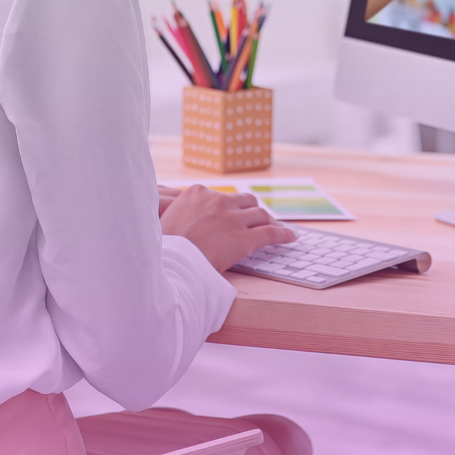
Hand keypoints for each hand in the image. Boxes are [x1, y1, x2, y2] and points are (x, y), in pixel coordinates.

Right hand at [160, 185, 295, 270]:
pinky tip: (290, 237)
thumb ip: (179, 214)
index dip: (230, 206)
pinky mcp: (245, 238)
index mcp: (196, 193)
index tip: (234, 211)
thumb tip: (182, 221)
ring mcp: (232, 218)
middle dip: (252, 210)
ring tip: (275, 227)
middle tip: (258, 219)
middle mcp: (217, 200)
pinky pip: (270, 233)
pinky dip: (283, 234)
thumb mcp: (165, 220)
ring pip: (259, 214)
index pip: (221, 195)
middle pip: (244, 200)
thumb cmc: (163, 247)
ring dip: (268, 220)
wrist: (169, 262)